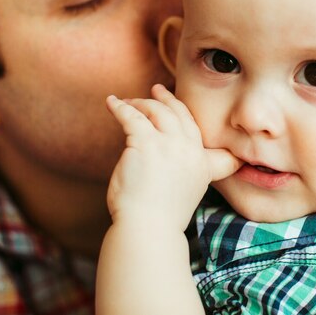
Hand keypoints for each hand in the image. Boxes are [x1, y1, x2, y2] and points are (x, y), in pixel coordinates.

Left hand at [105, 84, 241, 230]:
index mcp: (203, 162)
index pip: (194, 127)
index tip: (173, 101)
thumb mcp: (188, 190)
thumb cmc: (161, 216)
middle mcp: (190, 149)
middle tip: (155, 89)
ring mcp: (169, 144)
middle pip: (177, 114)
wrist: (149, 227)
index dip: (182, 111)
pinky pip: (132, 116)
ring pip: (155, 111)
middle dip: (165, 99)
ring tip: (128, 101)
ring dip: (140, 103)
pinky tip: (112, 103)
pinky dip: (120, 107)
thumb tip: (165, 156)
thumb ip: (185, 169)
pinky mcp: (146, 142)